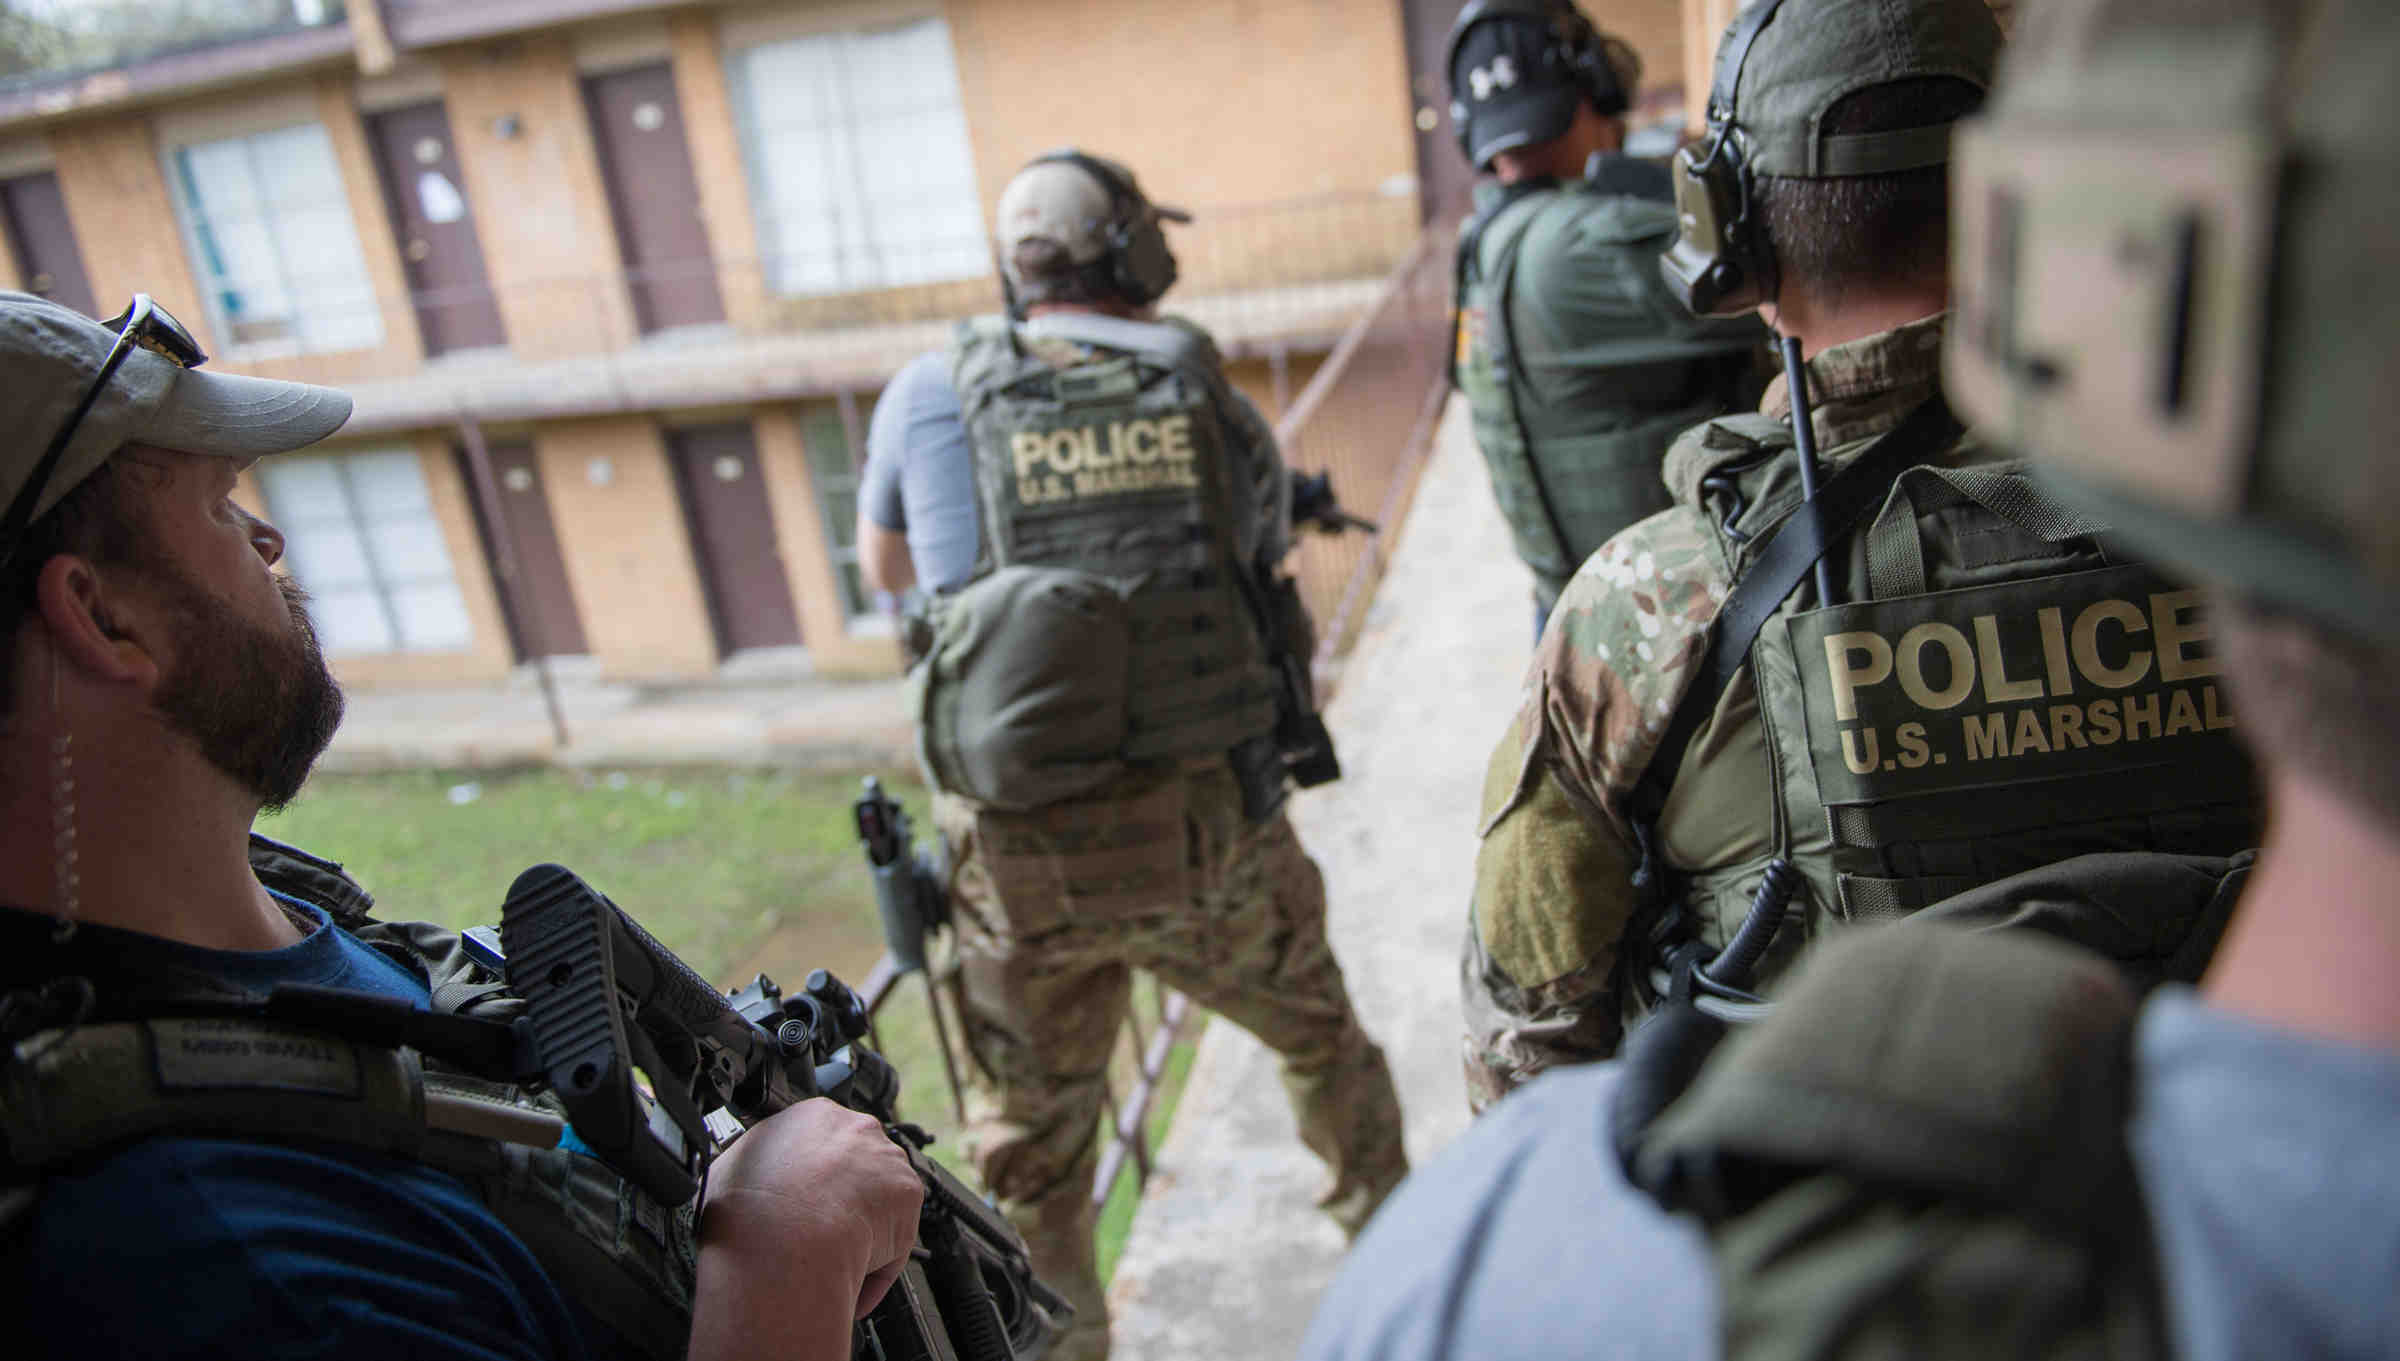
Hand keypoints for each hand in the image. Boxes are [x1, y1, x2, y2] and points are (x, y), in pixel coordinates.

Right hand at [688, 1098, 923, 1360]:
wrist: (784, 1240)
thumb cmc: (749, 1208)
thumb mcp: (728, 1167)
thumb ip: (750, 1163)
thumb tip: (743, 1174)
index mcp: (813, 1115)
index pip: (823, 1139)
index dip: (814, 1174)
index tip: (806, 1197)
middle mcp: (857, 1128)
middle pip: (858, 1163)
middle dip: (844, 1195)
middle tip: (820, 1231)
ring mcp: (887, 1159)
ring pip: (879, 1199)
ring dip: (863, 1229)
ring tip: (834, 1262)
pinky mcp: (908, 1195)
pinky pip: (894, 1239)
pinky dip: (876, 1265)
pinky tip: (850, 1281)